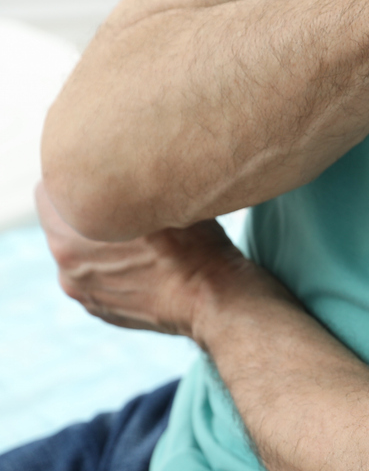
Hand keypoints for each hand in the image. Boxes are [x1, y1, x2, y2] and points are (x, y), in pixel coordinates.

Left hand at [35, 182, 263, 340]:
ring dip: (98, 243)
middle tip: (120, 204)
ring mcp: (85, 294)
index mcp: (68, 237)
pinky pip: (98, 278)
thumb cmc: (195, 247)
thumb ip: (127, 181)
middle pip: (64, 224)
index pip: (49, 190)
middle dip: (86, 213)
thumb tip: (122, 158)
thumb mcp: (161, 197)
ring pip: (81, 253)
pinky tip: (143, 265)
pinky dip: (113, 269)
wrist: (218, 302)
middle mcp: (67, 268)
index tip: (100, 175)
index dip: (77, 178)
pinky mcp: (104, 311)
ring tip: (136, 239)